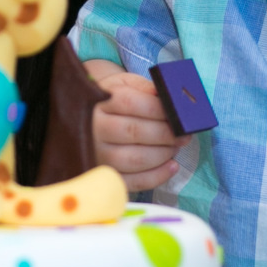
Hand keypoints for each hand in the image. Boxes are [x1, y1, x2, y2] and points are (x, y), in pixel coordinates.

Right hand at [88, 60, 179, 191]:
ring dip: (163, 154)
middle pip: (133, 132)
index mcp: (98, 102)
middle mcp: (93, 129)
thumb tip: (172, 98)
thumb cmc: (111, 100)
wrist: (83, 120)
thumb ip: (146, 88)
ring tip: (176, 147)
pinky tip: (171, 166)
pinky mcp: (104, 176)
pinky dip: (157, 176)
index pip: (130, 103)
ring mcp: (96, 155)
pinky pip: (133, 182)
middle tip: (183, 134)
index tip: (178, 113)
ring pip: (135, 159)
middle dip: (166, 134)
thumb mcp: (123, 84)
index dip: (158, 109)